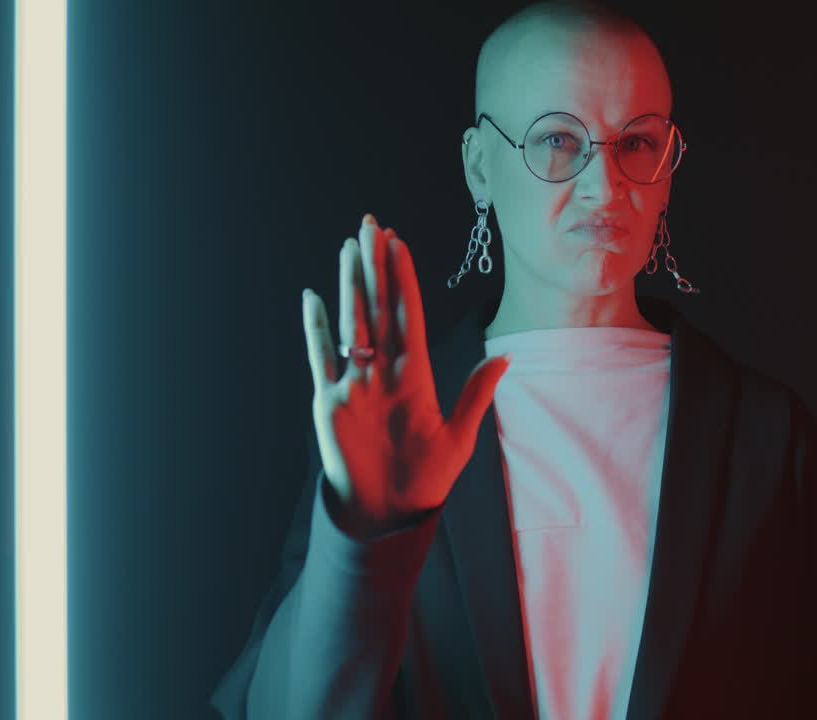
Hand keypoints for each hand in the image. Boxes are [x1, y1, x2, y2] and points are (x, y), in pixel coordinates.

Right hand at [301, 214, 510, 531]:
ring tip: (348, 247)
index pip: (408, 314)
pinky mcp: (330, 401)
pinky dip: (316, 329)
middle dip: (374, 266)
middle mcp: (383, 371)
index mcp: (415, 375)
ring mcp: (354, 382)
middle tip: (370, 224)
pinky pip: (320, 358)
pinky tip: (313, 298)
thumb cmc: (426, 479)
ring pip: (351, 322)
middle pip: (378, 307)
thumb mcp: (458, 437)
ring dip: (349, 285)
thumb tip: (502, 357)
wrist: (388, 512)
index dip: (403, 278)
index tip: (400, 243)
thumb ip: (474, 395)